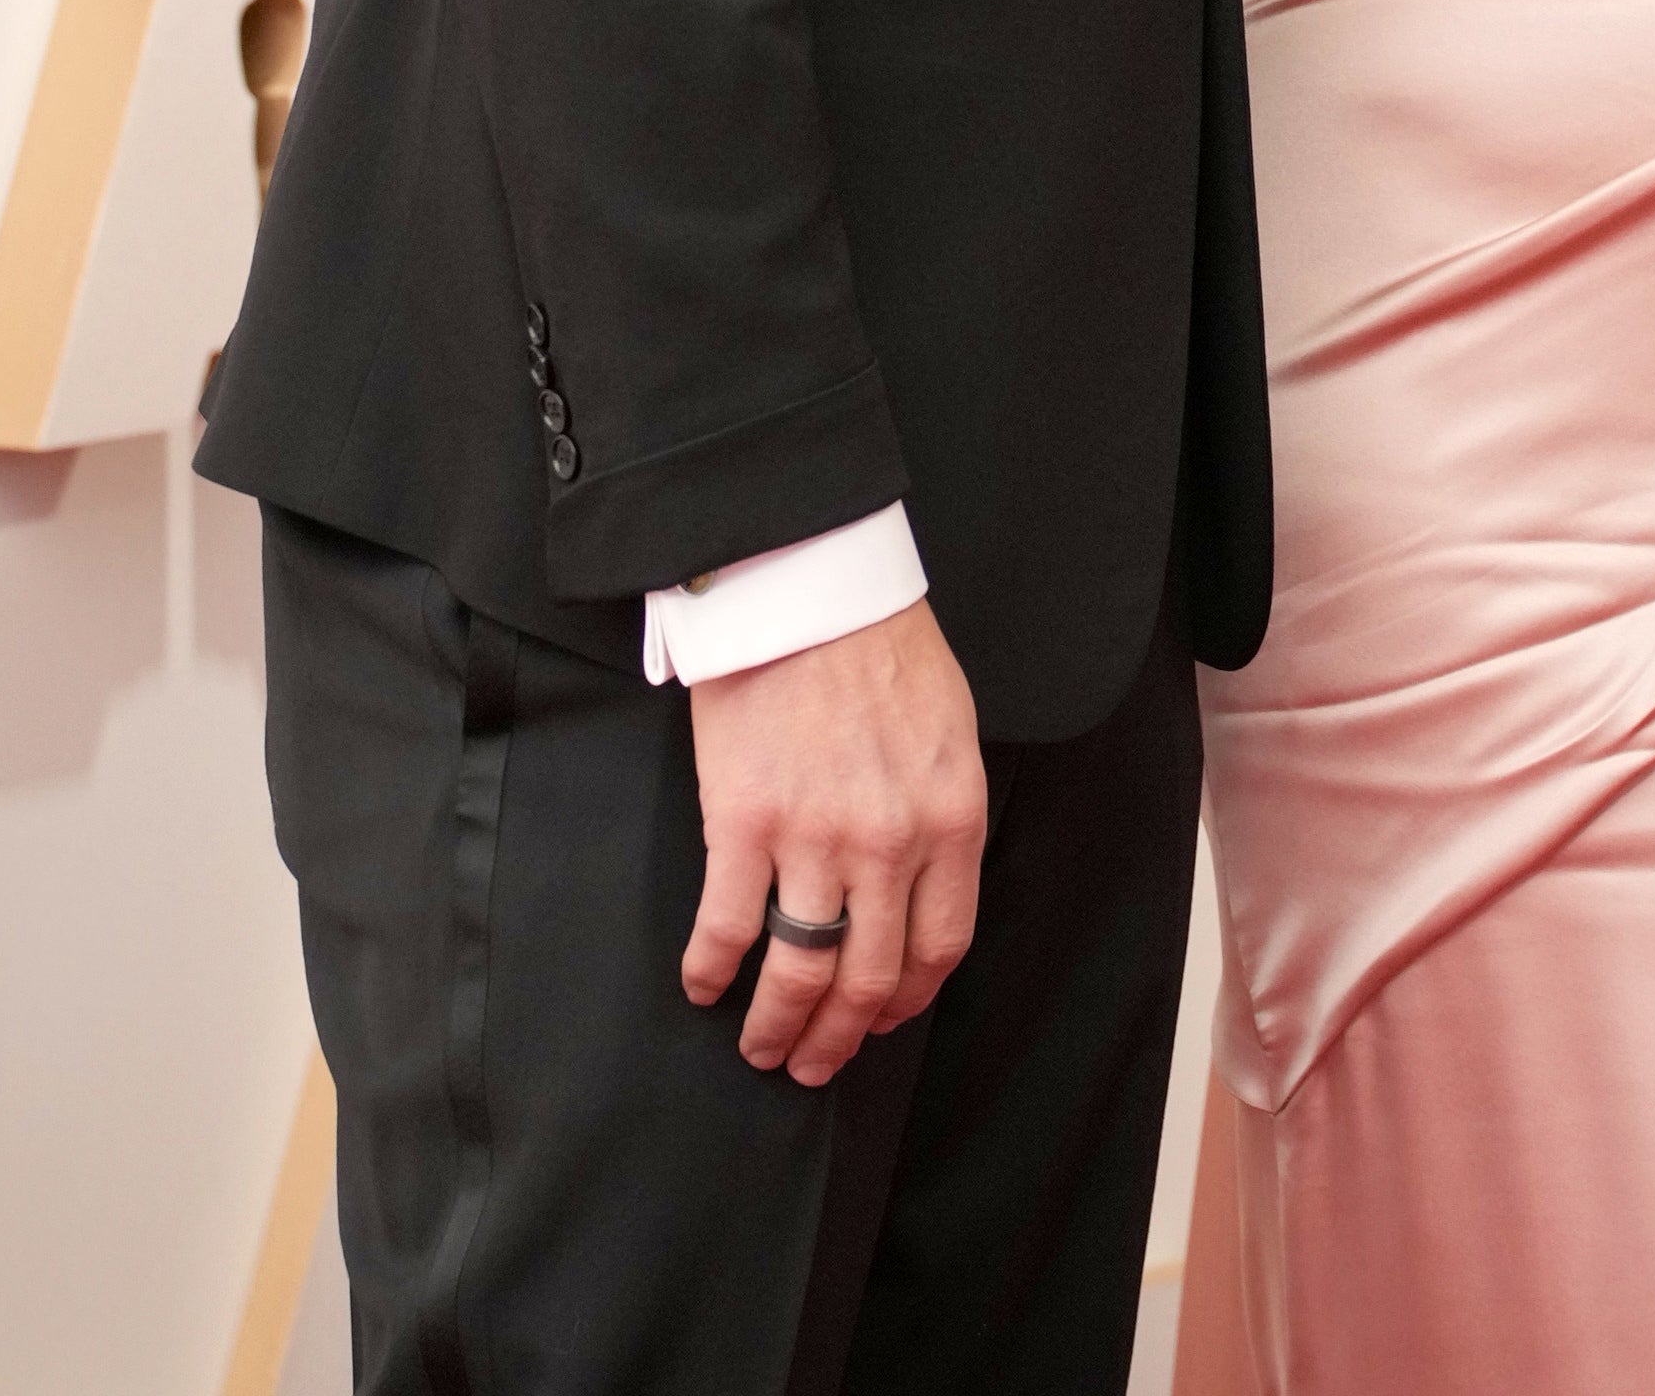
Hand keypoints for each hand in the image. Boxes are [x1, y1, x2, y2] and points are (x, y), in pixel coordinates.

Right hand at [682, 600, 986, 1088]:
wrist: (812, 589)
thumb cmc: (883, 648)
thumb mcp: (949, 733)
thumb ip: (940, 815)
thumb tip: (919, 887)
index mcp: (951, 821)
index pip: (940, 948)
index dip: (908, 1000)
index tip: (881, 1020)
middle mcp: (890, 846)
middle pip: (868, 978)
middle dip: (839, 1038)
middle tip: (813, 1064)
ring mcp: (815, 840)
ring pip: (799, 971)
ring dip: (777, 1026)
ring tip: (761, 1047)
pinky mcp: (744, 825)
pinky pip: (727, 927)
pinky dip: (711, 969)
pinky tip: (702, 985)